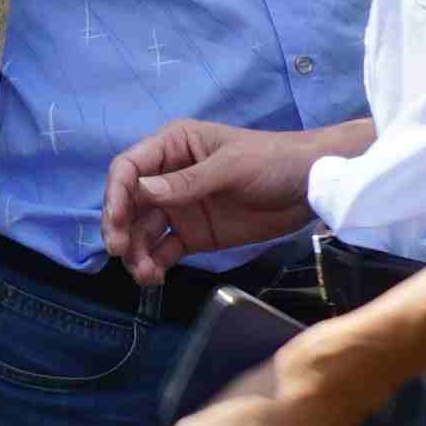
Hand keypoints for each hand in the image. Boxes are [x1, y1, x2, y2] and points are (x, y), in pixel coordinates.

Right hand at [102, 118, 323, 283]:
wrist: (310, 186)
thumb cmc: (272, 161)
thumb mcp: (231, 167)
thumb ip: (187, 182)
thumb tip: (142, 191)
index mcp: (173, 147)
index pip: (129, 167)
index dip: (115, 193)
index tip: (115, 220)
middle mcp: (168, 177)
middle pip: (129, 203)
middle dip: (119, 228)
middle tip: (120, 252)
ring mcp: (180, 208)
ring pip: (142, 231)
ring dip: (136, 252)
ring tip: (144, 274)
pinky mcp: (194, 235)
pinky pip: (163, 250)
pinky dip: (154, 265)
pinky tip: (154, 278)